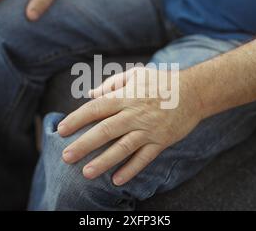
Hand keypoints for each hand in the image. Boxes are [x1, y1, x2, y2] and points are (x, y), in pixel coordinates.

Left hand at [57, 67, 203, 185]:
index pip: (96, 108)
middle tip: (66, 156)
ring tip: (86, 173)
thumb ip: (112, 84)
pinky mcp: (161, 141)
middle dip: (84, 144)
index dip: (77, 119)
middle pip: (105, 131)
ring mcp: (148, 129)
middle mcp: (135, 114)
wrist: (194, 92)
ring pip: (123, 148)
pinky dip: (131, 169)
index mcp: (126, 96)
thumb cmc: (161, 81)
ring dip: (104, 161)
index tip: (61, 130)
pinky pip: (144, 158)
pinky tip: (117, 180)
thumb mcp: (136, 74)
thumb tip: (91, 94)